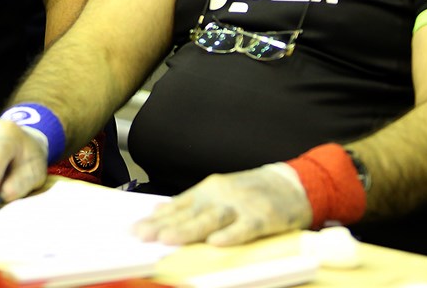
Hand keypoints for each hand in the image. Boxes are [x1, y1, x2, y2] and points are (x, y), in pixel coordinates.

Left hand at [133, 163, 311, 245]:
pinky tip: (216, 243)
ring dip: (189, 230)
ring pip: (212, 219)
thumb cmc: (251, 192)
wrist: (292, 183)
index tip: (134, 229)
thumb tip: (159, 208)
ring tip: (168, 240)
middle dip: (164, 226)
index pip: (177, 207)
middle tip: (143, 236)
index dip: (155, 219)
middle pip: (189, 213)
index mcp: (207, 191)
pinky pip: (246, 228)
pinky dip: (231, 235)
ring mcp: (242, 206)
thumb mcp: (217, 191)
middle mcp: (220, 196)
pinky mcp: (263, 217)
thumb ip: (189, 202)